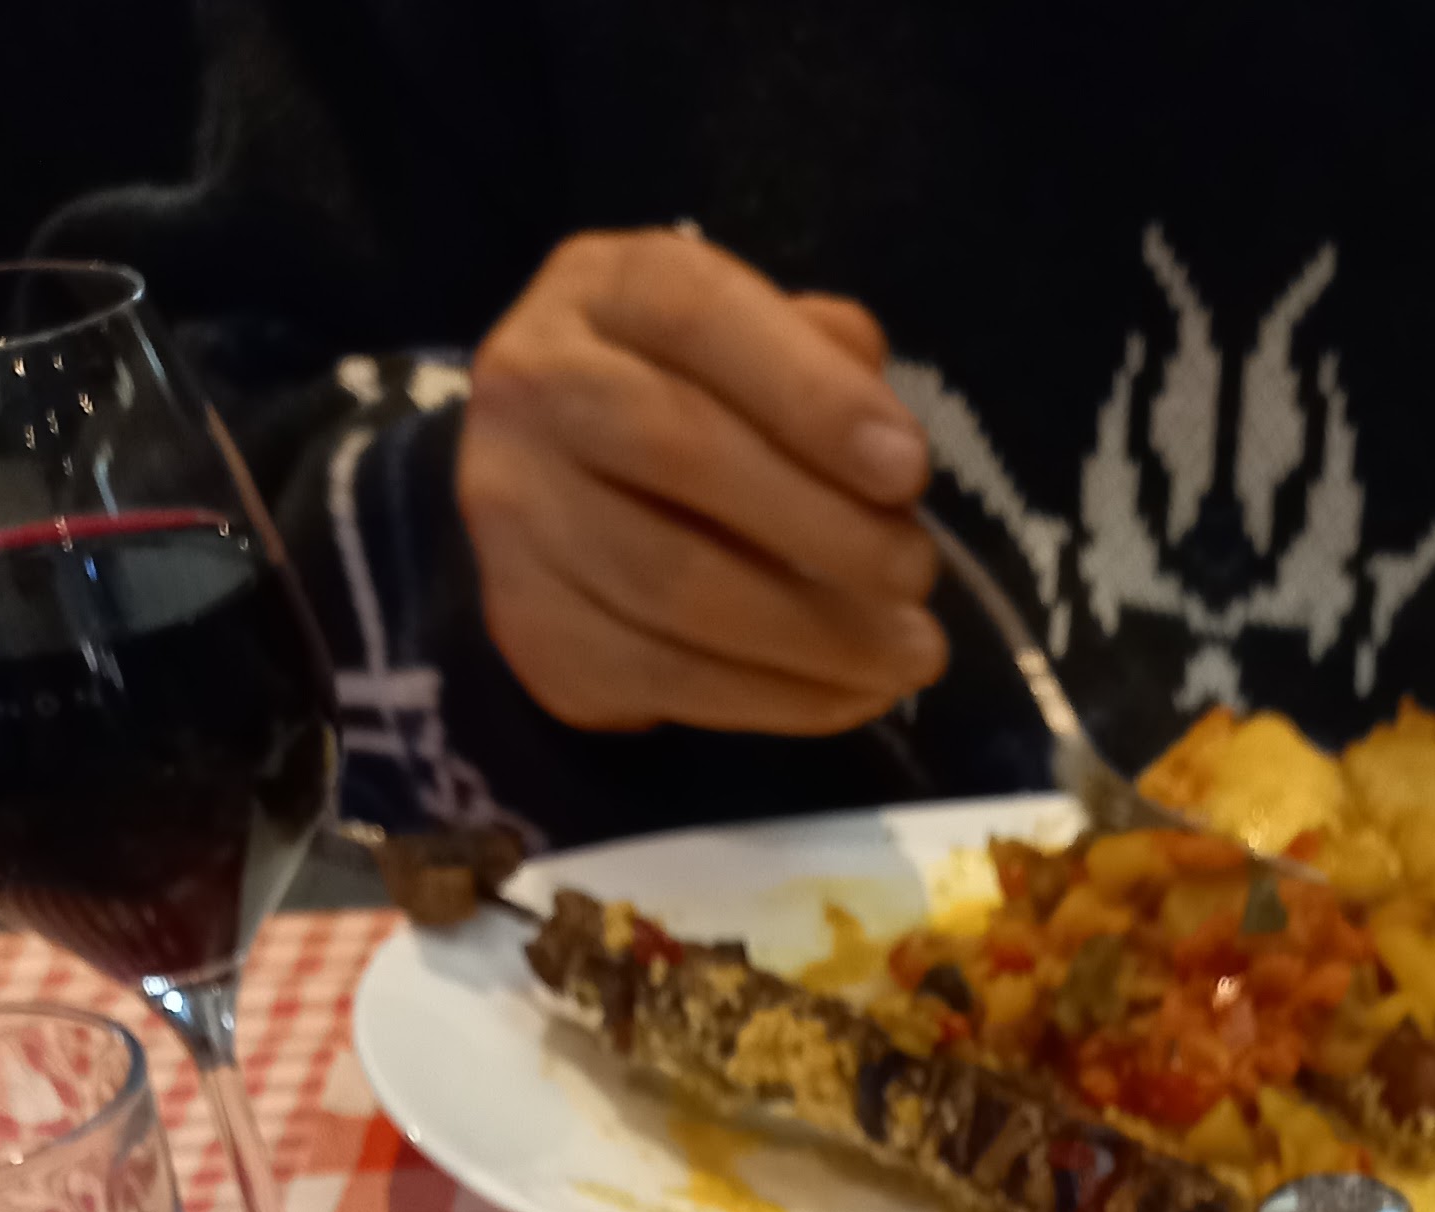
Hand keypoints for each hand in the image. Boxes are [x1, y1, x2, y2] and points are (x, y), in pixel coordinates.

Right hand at [455, 230, 944, 736]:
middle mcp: (535, 386)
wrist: (552, 497)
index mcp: (602, 290)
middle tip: (918, 575)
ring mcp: (516, 512)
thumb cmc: (682, 402)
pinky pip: (664, 675)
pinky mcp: (532, 626)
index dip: (812, 396)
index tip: (908, 469)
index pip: (700, 319)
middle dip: (825, 527)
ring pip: (674, 584)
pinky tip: (850, 695)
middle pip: (681, 450)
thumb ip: (817, 362)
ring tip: (909, 654)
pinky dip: (776, 698)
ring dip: (815, 634)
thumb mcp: (748, 345)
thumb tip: (886, 442)